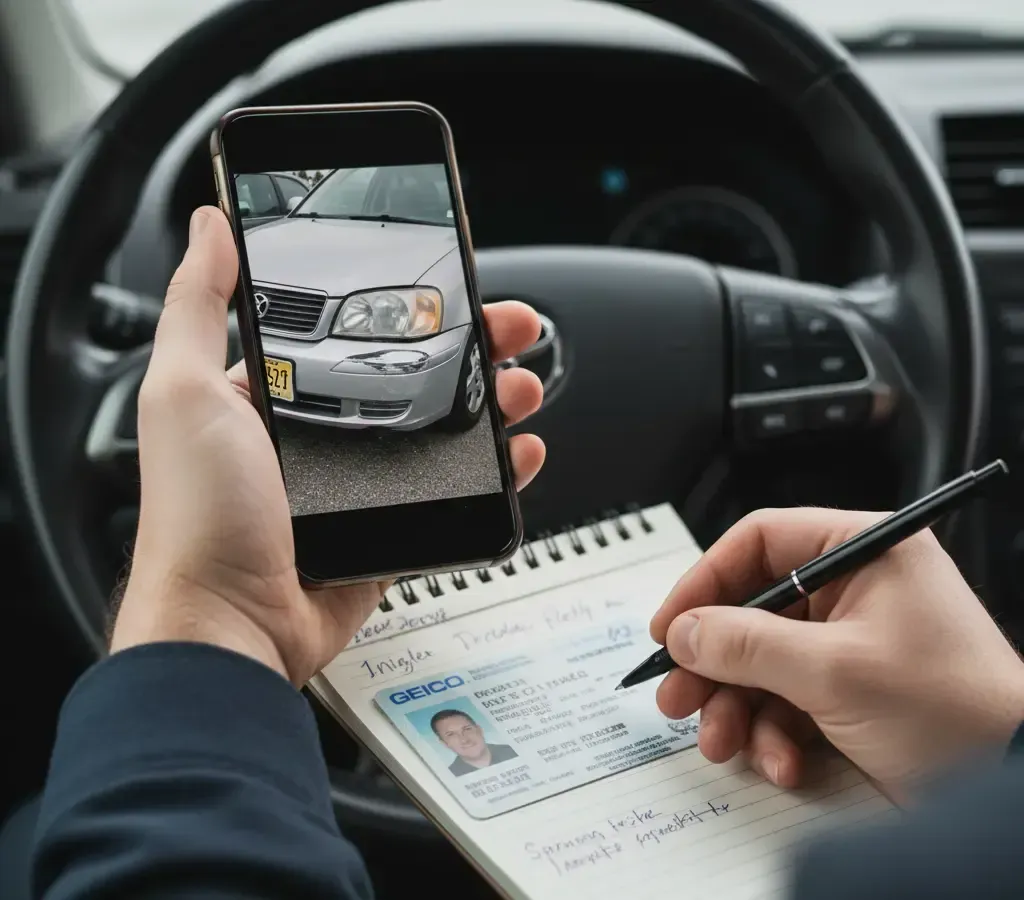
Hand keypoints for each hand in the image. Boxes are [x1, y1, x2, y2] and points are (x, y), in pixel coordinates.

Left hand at [110, 206, 545, 685]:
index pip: (354, 334)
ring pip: (441, 433)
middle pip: (413, 378)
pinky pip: (450, 494)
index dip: (407, 308)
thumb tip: (208, 229)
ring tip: (521, 389)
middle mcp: (317, 437)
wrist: (230, 625)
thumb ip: (197, 306)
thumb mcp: (184, 392)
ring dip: (491, 405)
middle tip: (509, 330)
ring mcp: (356, 487)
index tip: (450, 287)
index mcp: (272, 397)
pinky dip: (492, 473)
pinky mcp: (386, 531)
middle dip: (470, 350)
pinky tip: (517, 453)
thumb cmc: (198, 517)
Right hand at [650, 508, 1023, 794]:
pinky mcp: (850, 687)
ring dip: (735, 705)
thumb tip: (684, 632)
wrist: (1014, 786)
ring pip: (762, 659)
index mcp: (862, 550)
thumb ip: (745, 645)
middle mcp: (855, 587)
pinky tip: (779, 761)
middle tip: (678, 695)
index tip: (671, 626)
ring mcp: (852, 639)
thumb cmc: (952, 708)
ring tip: (721, 740)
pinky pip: (788, 697)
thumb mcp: (832, 671)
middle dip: (713, 660)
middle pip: (752, 607)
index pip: (760, 542)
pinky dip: (773, 731)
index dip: (705, 581)